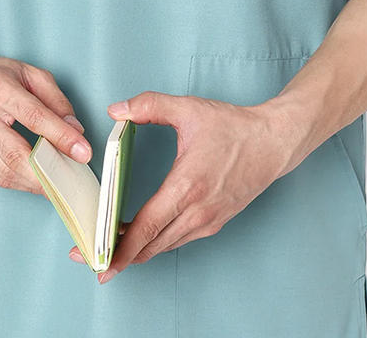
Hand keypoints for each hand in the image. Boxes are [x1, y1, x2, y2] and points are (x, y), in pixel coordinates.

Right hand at [0, 49, 92, 193]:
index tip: (83, 152)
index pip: (35, 117)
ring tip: (56, 182)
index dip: (62, 138)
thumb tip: (75, 130)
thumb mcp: (31, 75)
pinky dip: (17, 182)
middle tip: (71, 178)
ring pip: (5, 171)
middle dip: (49, 171)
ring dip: (35, 182)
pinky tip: (32, 179)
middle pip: (17, 153)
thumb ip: (57, 101)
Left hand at [88, 91, 295, 282]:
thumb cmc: (233, 127)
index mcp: (188, 186)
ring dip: (138, 251)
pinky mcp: (216, 222)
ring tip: (111, 250)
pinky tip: (143, 237)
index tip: (100, 262)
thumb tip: (115, 110)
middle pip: (152, 245)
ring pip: (165, 245)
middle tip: (92, 260)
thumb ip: (149, 105)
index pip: (147, 226)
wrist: (274, 142)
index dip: (121, 247)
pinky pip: (179, 239)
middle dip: (120, 256)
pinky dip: (158, 242)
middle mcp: (198, 211)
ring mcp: (209, 220)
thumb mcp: (189, 109)